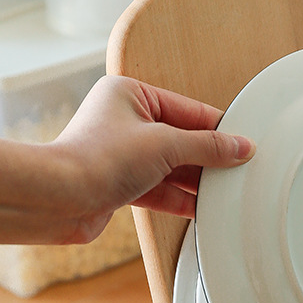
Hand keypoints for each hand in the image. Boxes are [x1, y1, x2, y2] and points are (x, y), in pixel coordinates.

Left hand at [52, 76, 254, 239]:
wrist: (57, 200)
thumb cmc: (98, 159)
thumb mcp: (164, 145)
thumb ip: (207, 146)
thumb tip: (241, 146)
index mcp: (130, 94)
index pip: (188, 109)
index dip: (219, 128)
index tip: (245, 143)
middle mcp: (124, 120)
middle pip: (181, 138)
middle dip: (208, 158)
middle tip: (239, 171)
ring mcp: (121, 153)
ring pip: (171, 166)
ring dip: (195, 181)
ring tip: (225, 192)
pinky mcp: (119, 183)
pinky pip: (158, 187)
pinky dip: (179, 198)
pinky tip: (202, 209)